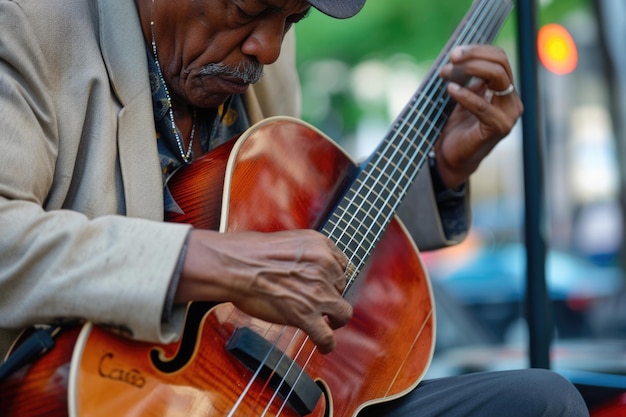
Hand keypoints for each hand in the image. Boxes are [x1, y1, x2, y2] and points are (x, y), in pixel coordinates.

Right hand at [177, 229, 352, 352]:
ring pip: (343, 313)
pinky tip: (322, 346)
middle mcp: (325, 267)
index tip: (325, 286)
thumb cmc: (249, 252)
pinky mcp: (306, 315)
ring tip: (328, 325)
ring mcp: (318, 292)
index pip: (342, 266)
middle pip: (340, 289)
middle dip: (329, 296)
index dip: (333, 278)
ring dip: (336, 320)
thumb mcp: (288, 241)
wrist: (235, 265)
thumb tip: (307, 266)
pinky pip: (327, 337)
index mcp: (321, 246)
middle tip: (315, 302)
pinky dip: (327, 344)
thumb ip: (306, 253)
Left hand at [436, 44, 523, 188]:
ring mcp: (508, 114)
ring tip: (446, 72)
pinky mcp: (499, 127)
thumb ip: (467, 78)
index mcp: (504, 91)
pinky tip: (450, 90)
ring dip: (469, 70)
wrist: (451, 157)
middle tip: (451, 57)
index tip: (455, 52)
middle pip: (500, 64)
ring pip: (497, 77)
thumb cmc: (455, 127)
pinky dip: (465, 95)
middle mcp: (511, 100)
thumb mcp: (462, 96)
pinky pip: (482, 105)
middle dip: (474, 56)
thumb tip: (460, 54)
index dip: (478, 50)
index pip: (499, 58)